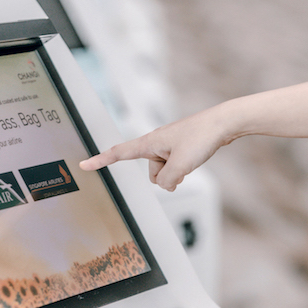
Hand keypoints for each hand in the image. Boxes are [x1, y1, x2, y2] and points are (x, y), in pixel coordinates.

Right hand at [79, 106, 231, 190]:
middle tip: (182, 167)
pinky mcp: (179, 148)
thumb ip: (167, 180)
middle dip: (164, 176)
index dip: (100, 160)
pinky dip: (181, 169)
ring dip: (175, 173)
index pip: (118, 153)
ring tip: (191, 161)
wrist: (223, 123)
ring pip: (164, 171)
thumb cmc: (201, 137)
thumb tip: (165, 184)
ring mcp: (168, 145)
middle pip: (151, 171)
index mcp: (149, 142)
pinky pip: (174, 166)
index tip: (84, 165)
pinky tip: (193, 161)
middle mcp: (156, 143)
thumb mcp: (181, 165)